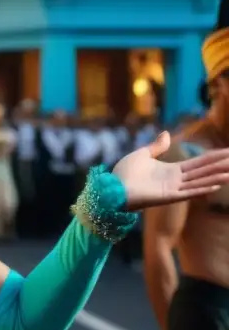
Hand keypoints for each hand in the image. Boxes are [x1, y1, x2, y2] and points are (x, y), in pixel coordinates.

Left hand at [112, 131, 228, 210]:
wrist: (112, 188)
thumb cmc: (124, 173)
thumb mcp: (143, 154)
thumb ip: (157, 146)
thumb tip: (167, 133)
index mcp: (172, 170)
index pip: (198, 162)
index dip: (213, 157)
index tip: (228, 152)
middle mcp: (176, 180)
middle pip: (203, 171)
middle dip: (219, 165)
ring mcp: (173, 189)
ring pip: (199, 181)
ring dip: (215, 177)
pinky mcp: (167, 197)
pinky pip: (188, 193)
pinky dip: (200, 189)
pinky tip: (214, 185)